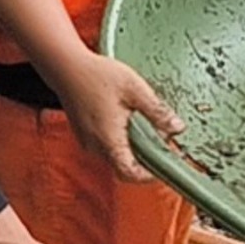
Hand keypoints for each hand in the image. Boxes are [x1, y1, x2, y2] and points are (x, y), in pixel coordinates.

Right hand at [49, 48, 183, 185]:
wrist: (66, 67)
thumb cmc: (97, 75)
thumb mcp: (135, 89)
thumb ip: (157, 111)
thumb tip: (177, 128)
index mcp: (108, 139)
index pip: (128, 174)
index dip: (147, 176)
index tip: (163, 165)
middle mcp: (94, 146)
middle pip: (123, 166)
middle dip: (143, 157)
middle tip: (158, 138)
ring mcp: (86, 142)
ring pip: (114, 156)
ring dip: (130, 147)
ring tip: (141, 123)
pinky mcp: (83, 135)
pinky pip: (104, 146)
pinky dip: (118, 139)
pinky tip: (124, 119)